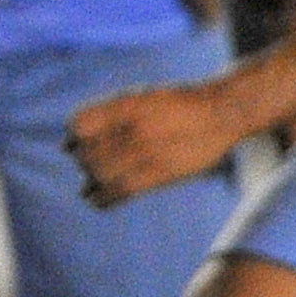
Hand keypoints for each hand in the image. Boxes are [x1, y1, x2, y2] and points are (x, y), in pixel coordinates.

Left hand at [67, 79, 246, 208]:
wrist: (221, 111)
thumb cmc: (178, 103)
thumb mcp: (142, 96)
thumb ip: (111, 113)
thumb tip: (74, 139)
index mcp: (126, 106)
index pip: (80, 126)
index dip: (74, 137)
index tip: (75, 143)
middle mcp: (132, 128)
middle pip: (88, 153)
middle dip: (85, 161)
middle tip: (89, 164)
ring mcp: (147, 151)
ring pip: (101, 173)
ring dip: (92, 179)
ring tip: (91, 182)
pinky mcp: (160, 173)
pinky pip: (120, 191)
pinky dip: (102, 198)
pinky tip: (95, 199)